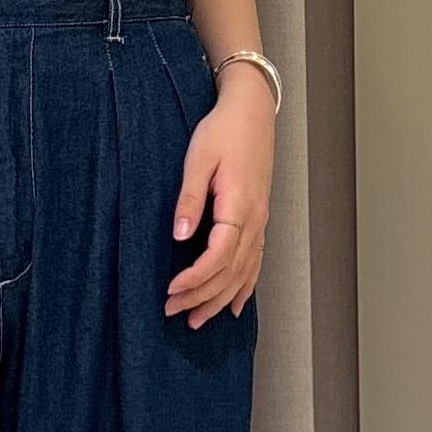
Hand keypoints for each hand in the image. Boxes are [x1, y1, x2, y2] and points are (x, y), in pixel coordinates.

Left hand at [165, 62, 274, 327]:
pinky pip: (255, 263)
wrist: (252, 111)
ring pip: (243, 273)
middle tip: (172, 312)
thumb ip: (190, 198)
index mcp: (239, 207)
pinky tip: (234, 307)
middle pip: (230, 273)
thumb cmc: (223, 131)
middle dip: (201, 297)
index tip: (170, 290)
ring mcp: (260, 223)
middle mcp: (255, 221)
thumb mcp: (198, 159)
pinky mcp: (259, 220)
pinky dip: (245, 288)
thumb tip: (180, 235)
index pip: (218, 256)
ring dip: (219, 300)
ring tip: (196, 320)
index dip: (195, 279)